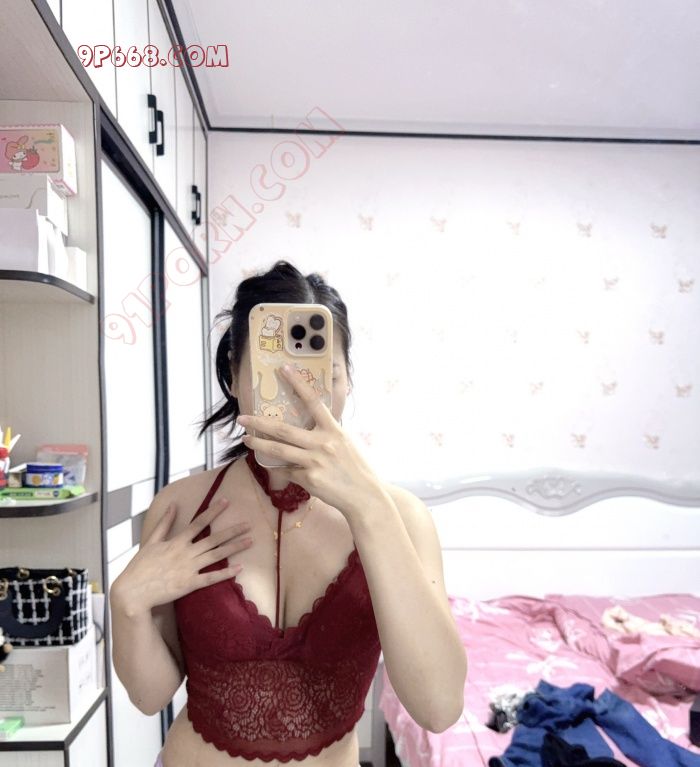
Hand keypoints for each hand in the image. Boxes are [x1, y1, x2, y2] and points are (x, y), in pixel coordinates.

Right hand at [110, 498, 252, 615]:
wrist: (133, 592)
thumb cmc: (140, 566)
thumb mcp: (151, 541)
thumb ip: (164, 523)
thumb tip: (173, 505)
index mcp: (176, 542)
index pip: (199, 522)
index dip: (213, 511)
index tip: (226, 502)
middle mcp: (186, 553)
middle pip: (214, 539)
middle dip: (233, 531)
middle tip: (249, 524)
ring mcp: (189, 569)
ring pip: (216, 556)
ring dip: (234, 547)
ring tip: (250, 541)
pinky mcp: (190, 584)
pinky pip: (212, 578)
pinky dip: (226, 573)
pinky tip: (240, 568)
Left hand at [237, 365, 384, 518]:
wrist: (365, 495)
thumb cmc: (357, 467)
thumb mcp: (346, 442)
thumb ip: (328, 432)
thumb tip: (311, 425)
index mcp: (333, 430)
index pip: (313, 401)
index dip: (298, 384)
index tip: (284, 370)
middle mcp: (322, 443)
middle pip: (283, 429)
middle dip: (259, 423)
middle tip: (242, 418)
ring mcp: (314, 462)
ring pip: (278, 450)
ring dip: (259, 444)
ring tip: (246, 439)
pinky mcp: (308, 479)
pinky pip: (287, 471)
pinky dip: (281, 468)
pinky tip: (275, 467)